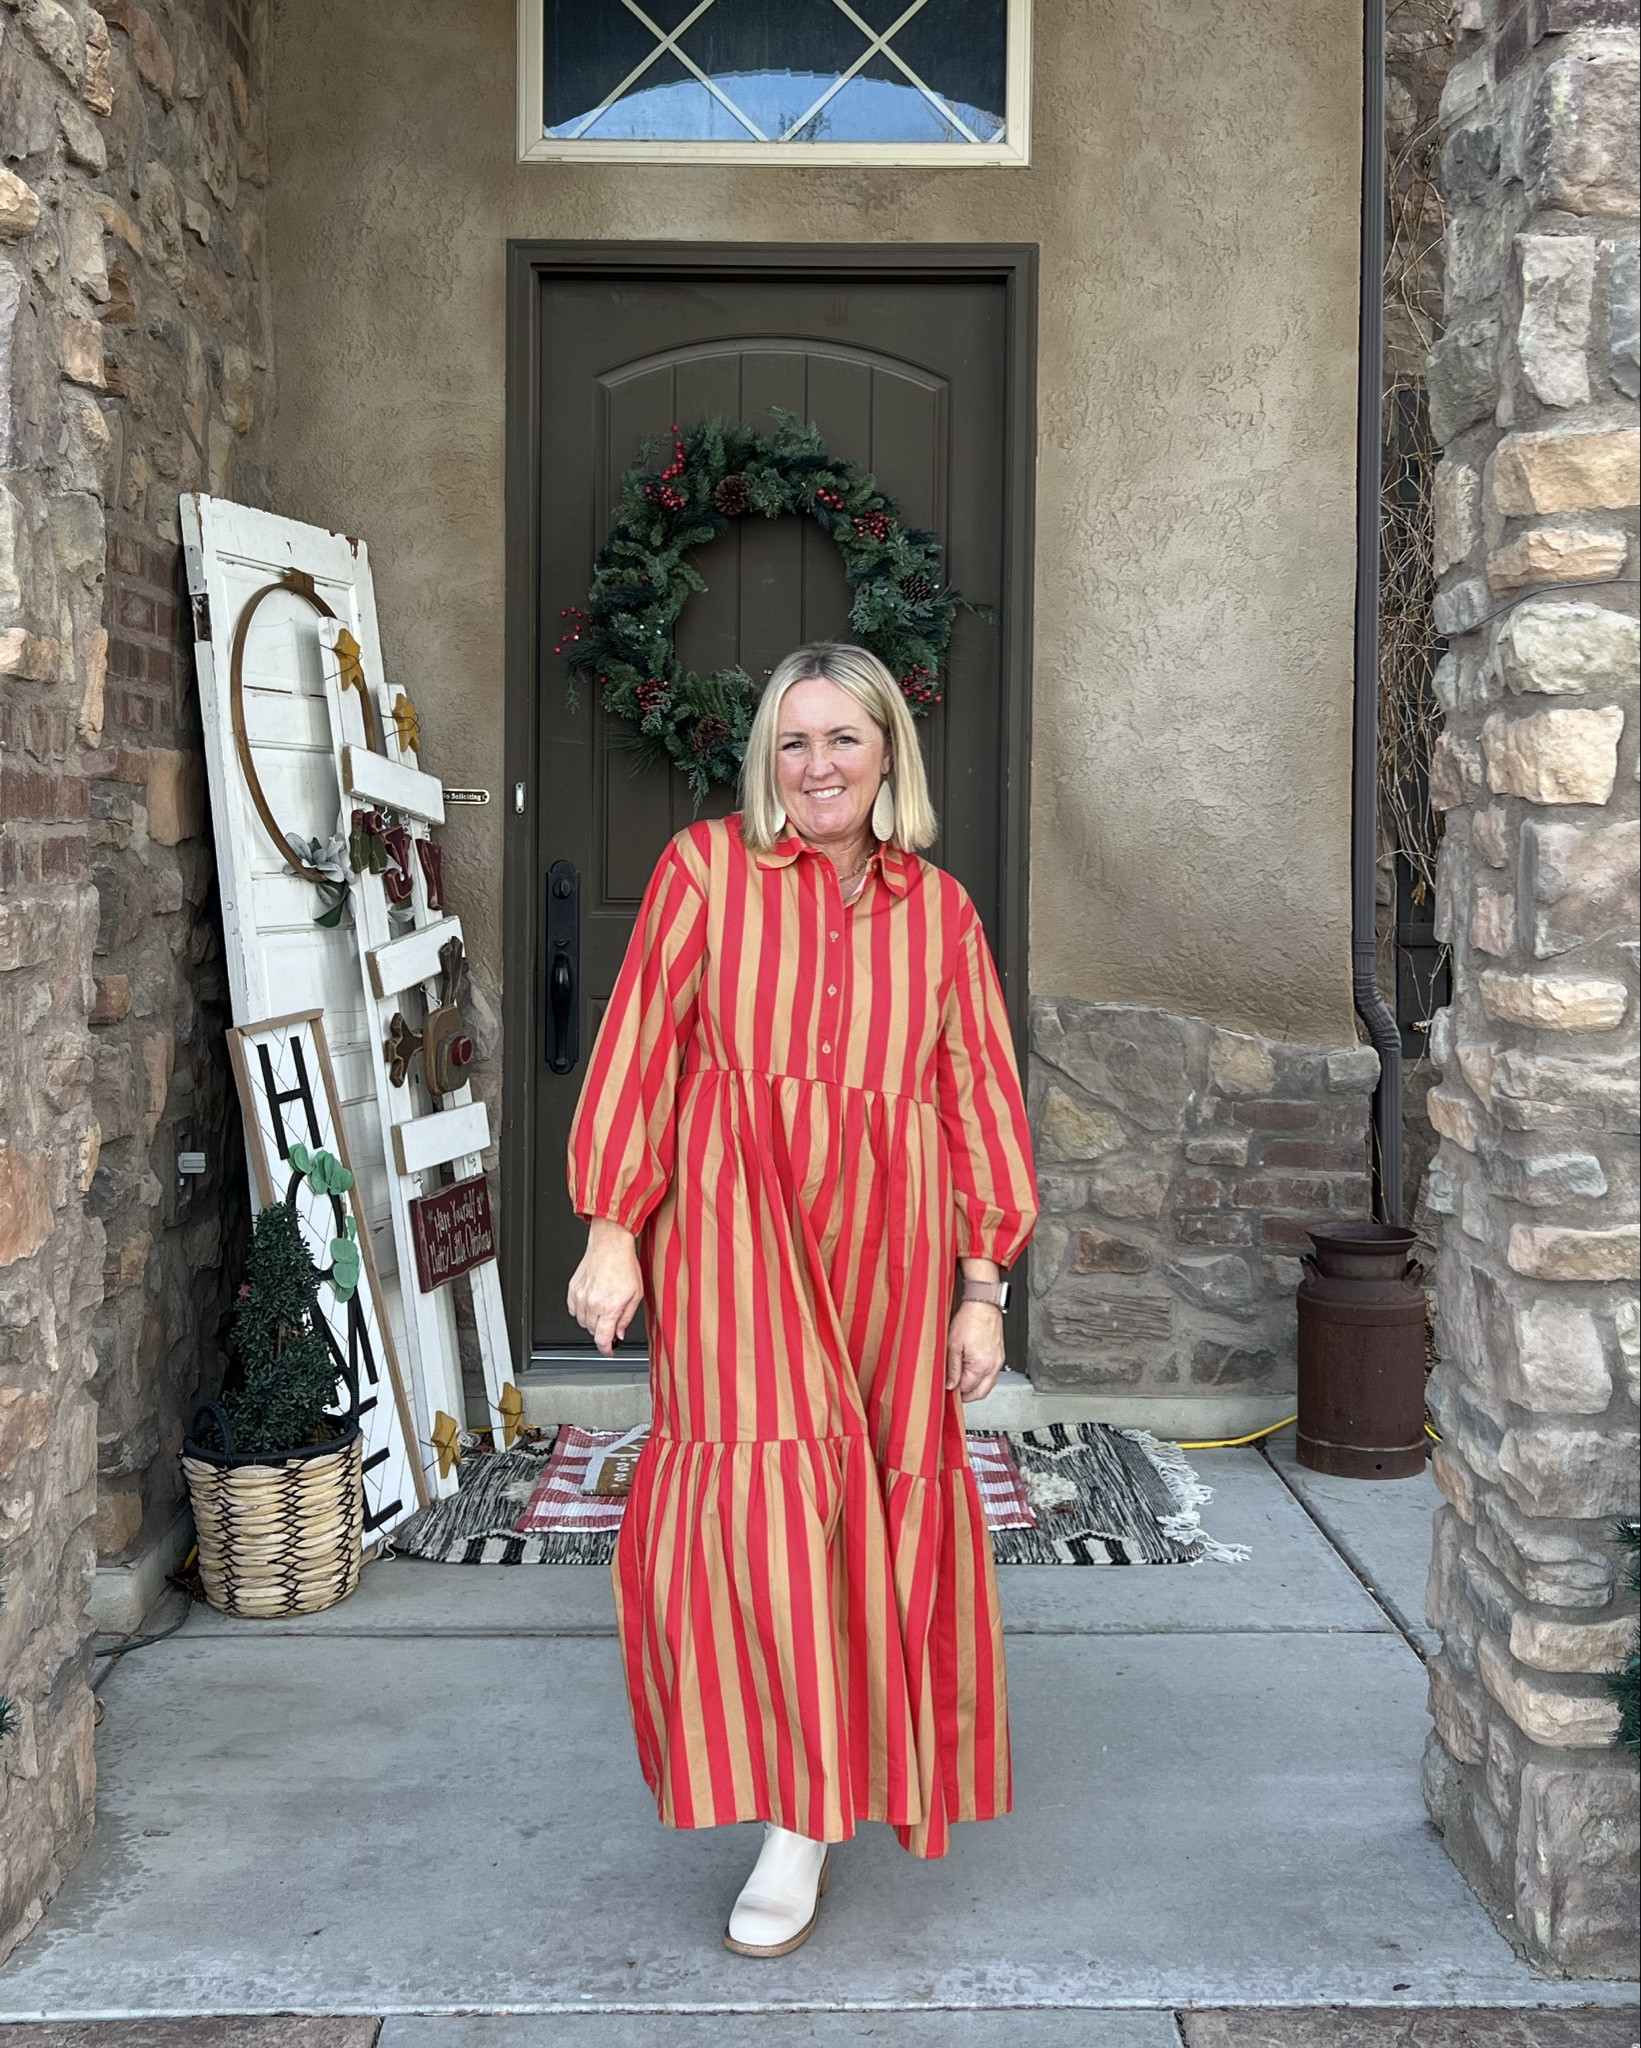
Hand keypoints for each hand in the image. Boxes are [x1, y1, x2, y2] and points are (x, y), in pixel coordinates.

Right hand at [566, 1219, 643, 1356]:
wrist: (610, 1244)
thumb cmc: (624, 1264)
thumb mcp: (636, 1294)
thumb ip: (626, 1318)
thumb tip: (620, 1333)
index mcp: (609, 1307)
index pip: (602, 1339)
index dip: (606, 1350)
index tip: (609, 1351)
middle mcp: (592, 1303)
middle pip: (592, 1332)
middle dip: (602, 1331)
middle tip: (611, 1321)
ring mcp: (580, 1297)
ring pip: (581, 1322)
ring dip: (591, 1321)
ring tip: (602, 1307)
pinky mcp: (573, 1289)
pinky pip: (572, 1310)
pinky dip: (580, 1311)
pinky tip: (591, 1302)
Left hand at [946, 1301, 1005, 1402]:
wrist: (983, 1305)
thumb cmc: (969, 1319)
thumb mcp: (953, 1345)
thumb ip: (952, 1368)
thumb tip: (950, 1385)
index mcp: (980, 1365)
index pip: (967, 1389)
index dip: (955, 1391)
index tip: (948, 1390)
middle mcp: (992, 1366)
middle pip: (981, 1393)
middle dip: (967, 1396)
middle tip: (955, 1393)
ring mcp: (998, 1362)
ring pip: (989, 1386)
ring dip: (976, 1389)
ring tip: (963, 1383)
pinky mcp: (1000, 1356)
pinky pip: (993, 1376)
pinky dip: (984, 1379)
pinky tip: (974, 1374)